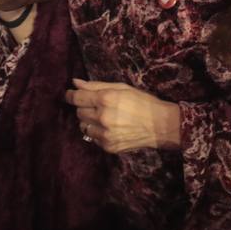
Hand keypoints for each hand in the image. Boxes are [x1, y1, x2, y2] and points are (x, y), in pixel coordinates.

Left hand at [64, 79, 180, 153]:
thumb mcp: (121, 88)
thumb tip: (75, 83)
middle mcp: (103, 117)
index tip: (70, 94)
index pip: (77, 98)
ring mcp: (105, 134)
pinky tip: (109, 128)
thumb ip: (96, 86)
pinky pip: (93, 138)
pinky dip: (97, 132)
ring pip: (84, 126)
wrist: (160, 126)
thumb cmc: (142, 102)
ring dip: (89, 121)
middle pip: (79, 112)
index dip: (71, 96)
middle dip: (84, 108)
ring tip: (103, 117)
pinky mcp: (108, 146)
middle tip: (95, 105)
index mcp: (106, 99)